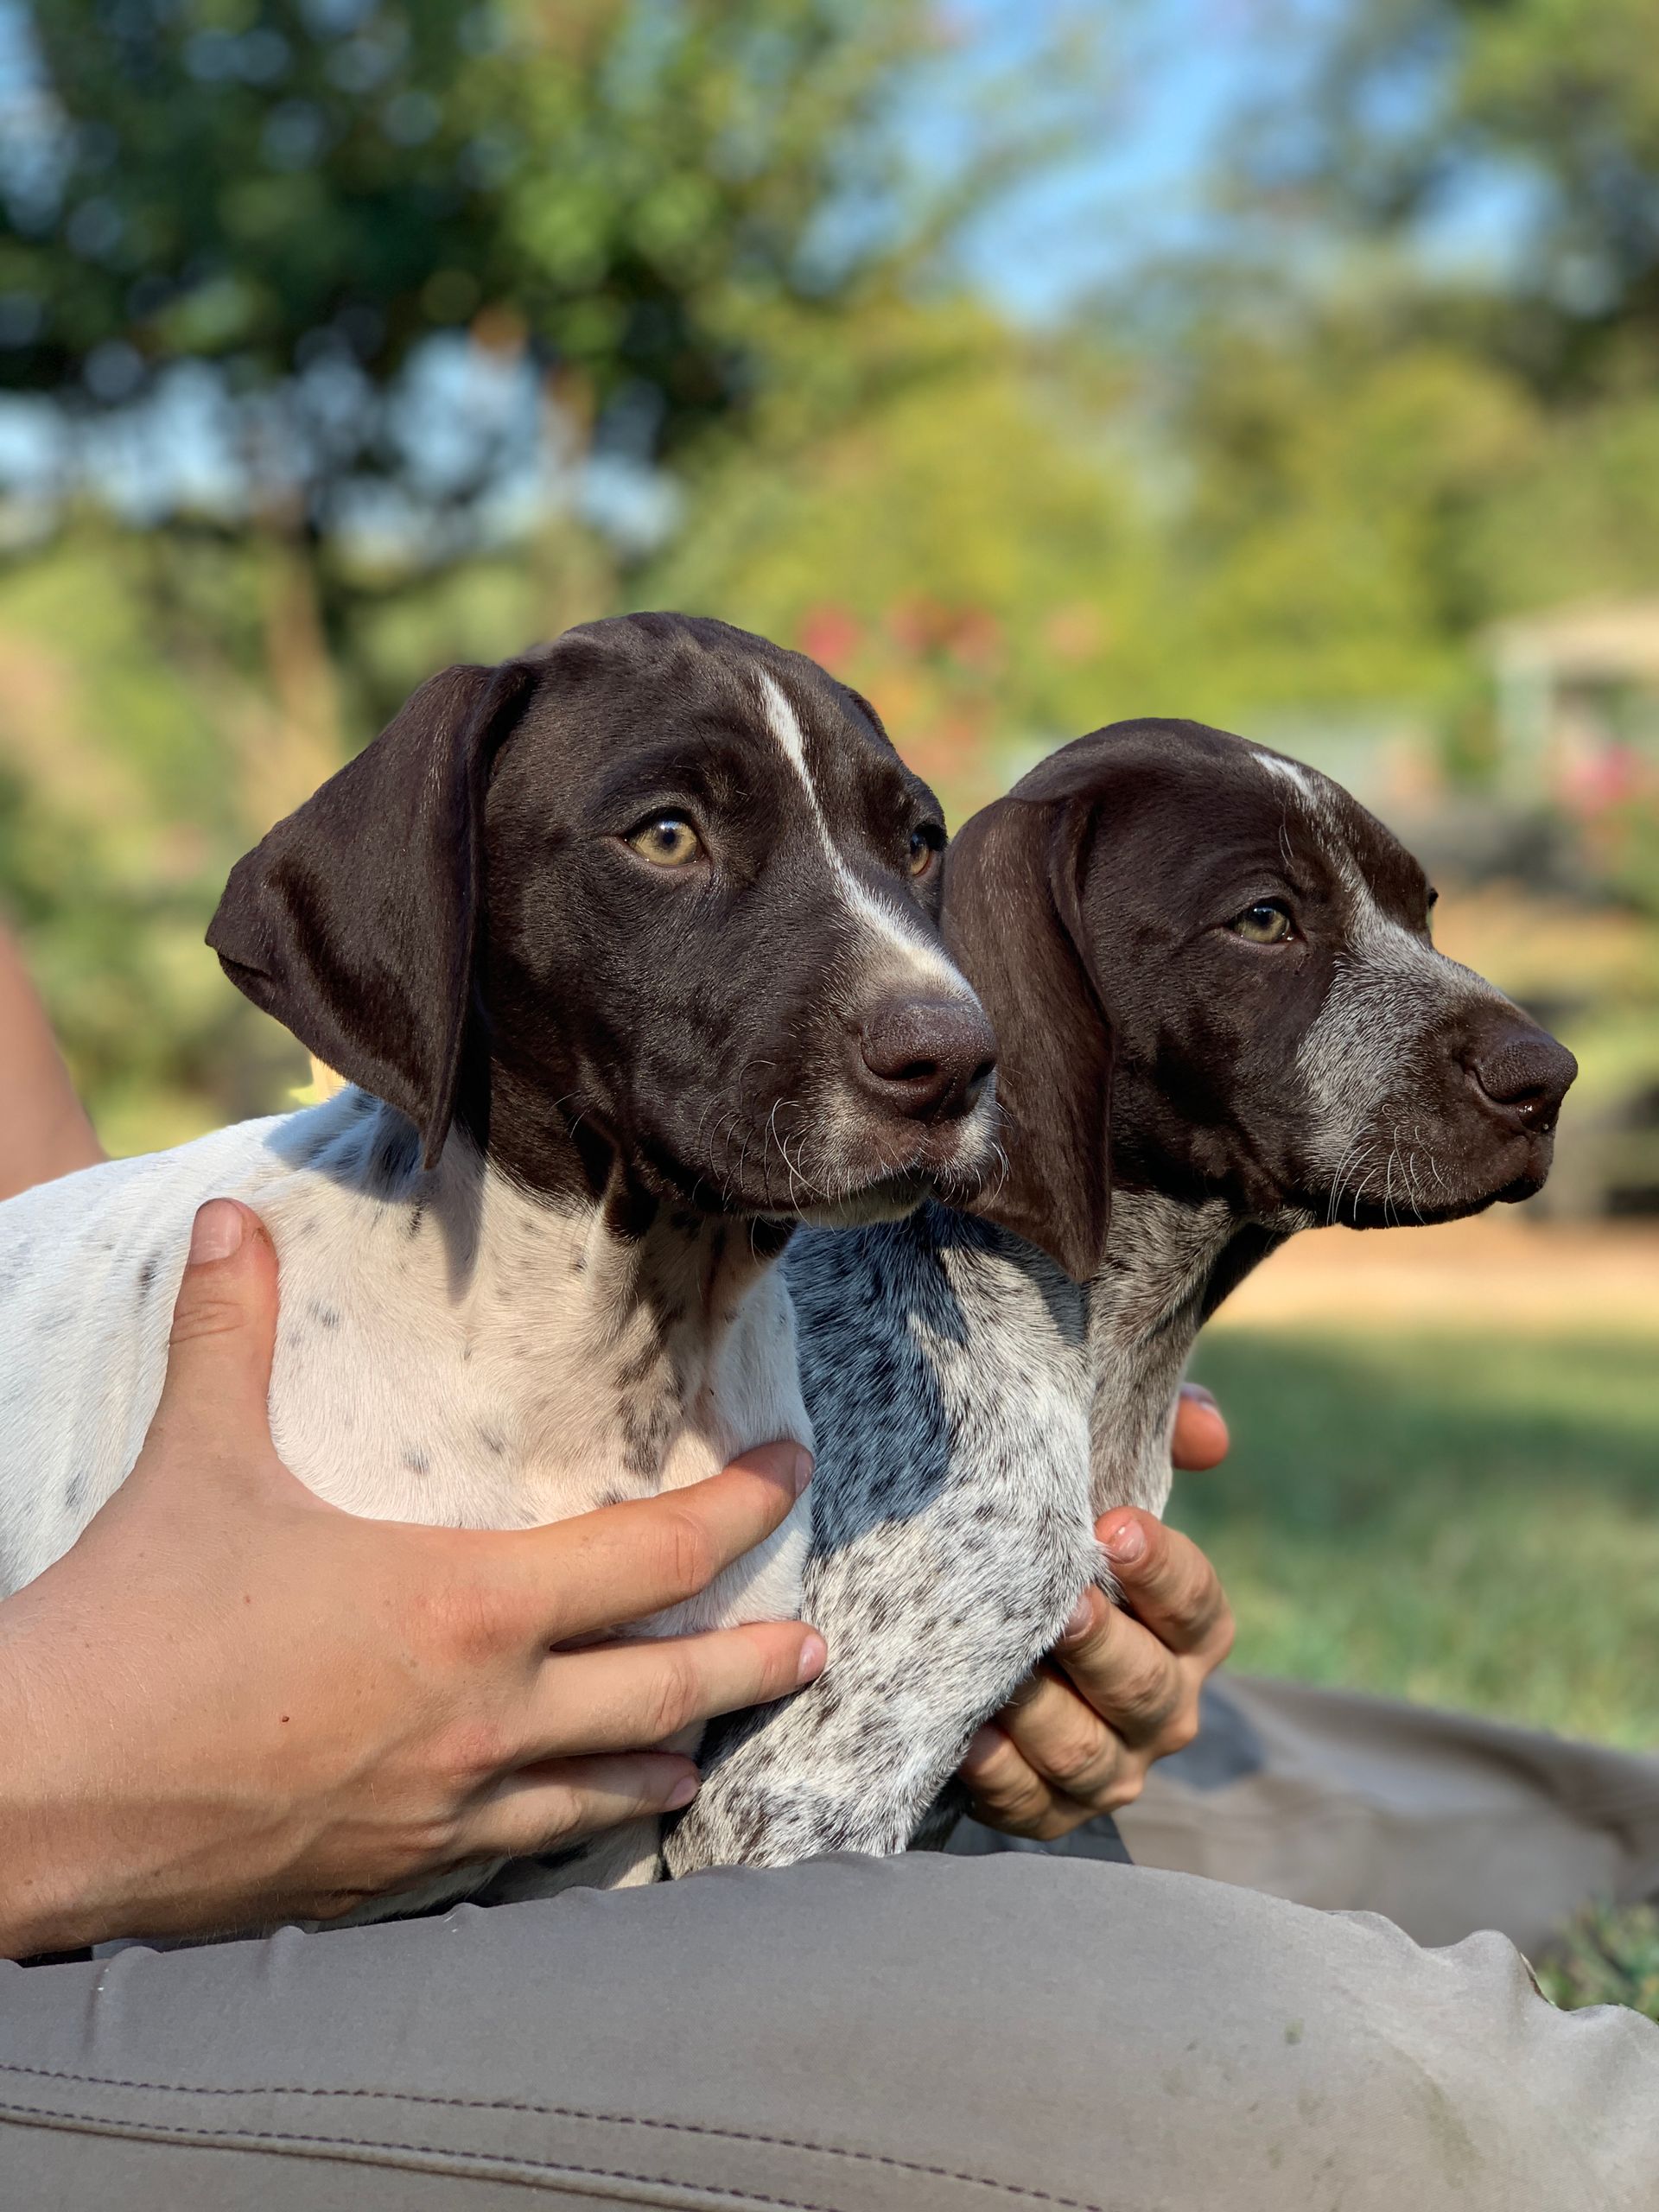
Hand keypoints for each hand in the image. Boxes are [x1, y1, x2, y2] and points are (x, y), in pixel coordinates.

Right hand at [0, 1200, 823, 1956]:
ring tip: (705, 1755)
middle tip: (816, 1649)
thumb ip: (228, 1332)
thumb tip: (227, 1219)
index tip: (793, 1474)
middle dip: (755, 1663)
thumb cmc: (132, 1627)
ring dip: (666, 1761)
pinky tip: (563, 1825)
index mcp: (467, 1605)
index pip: (657, 1554)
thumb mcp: (195, 1462)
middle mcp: (486, 1716)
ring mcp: (444, 1809)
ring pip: (601, 1790)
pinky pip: (510, 1849)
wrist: (38, 1801)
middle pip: (668, 1688)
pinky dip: (559, 1826)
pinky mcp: (389, 1875)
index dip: (742, 1508)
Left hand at [958, 1383, 1234, 1839]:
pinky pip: (1033, 1805)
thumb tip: (1205, 1428)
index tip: (1113, 1525)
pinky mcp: (1050, 1809)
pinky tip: (968, 1737)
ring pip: (1090, 1754)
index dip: (1162, 1569)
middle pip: (1147, 1688)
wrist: (985, 1630)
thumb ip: (1160, 1436)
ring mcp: (1112, 1764)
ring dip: (1048, 1715)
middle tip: (1063, 1605)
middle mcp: (1165, 1704)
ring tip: (1006, 1674)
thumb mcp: (1103, 1481)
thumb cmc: (1058, 1545)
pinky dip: (1001, 1776)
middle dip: (1105, 1648)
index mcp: (1188, 1631)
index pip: (1197, 1604)